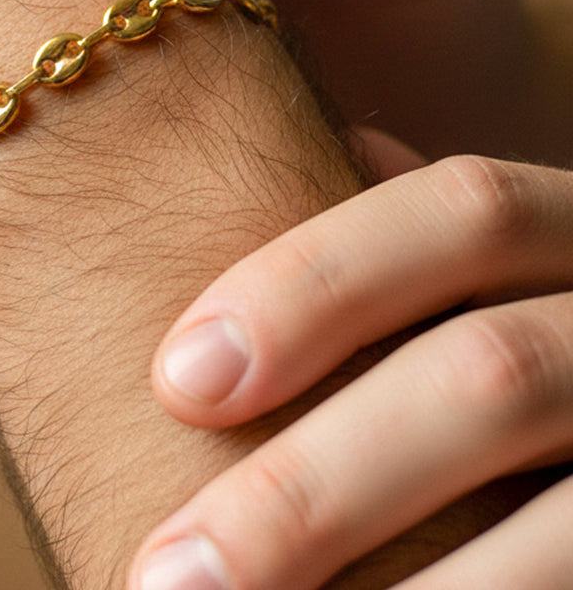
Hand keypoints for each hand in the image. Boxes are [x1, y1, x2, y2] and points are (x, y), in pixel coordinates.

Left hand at [135, 152, 572, 588]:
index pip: (465, 212)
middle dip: (312, 486)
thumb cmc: (518, 345)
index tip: (177, 380)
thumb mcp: (500, 272)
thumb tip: (325, 157)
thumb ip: (413, 245)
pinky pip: (570, 588)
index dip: (313, 282)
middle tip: (172, 574)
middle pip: (492, 378)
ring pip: (555, 534)